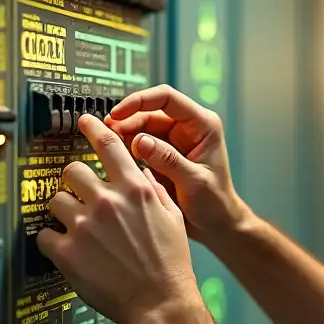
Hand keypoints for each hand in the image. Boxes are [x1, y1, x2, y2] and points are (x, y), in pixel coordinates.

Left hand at [36, 113, 199, 323]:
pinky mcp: (67, 252)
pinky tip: (66, 249)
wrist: (162, 303)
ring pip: (55, 200)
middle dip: (74, 182)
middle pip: (73, 171)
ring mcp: (85, 226)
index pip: (109, 144)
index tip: (85, 121)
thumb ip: (152, 190)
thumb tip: (140, 174)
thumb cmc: (170, 264)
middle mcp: (108, 202)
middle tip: (79, 196)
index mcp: (135, 190)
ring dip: (62, 211)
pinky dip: (52, 241)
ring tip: (75, 226)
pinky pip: (44, 235)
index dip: (93, 127)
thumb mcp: (172, 217)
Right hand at [105, 84, 248, 242]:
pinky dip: (126, 150)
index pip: (167, 98)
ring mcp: (174, 142)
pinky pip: (140, 146)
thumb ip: (168, 160)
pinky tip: (117, 158)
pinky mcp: (162, 156)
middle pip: (149, 112)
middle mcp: (188, 129)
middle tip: (106, 134)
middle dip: (127, 121)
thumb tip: (140, 141)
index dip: (139, 101)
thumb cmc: (216, 203)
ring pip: (142, 128)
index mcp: (203, 126)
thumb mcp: (194, 182)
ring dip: (124, 136)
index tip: (118, 113)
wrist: (217, 225)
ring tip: (108, 147)